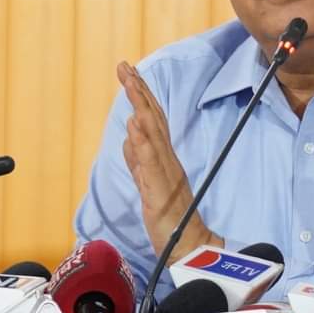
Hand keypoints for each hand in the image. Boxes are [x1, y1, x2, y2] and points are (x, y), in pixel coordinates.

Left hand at [117, 61, 221, 259]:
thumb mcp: (148, 184)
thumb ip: (139, 161)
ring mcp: (165, 172)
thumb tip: (128, 138)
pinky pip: (150, 161)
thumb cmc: (171, 218)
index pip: (152, 120)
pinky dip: (142, 141)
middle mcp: (167, 159)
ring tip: (131, 83)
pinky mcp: (160, 189)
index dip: (141, 95)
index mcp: (163, 158)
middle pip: (153, 118)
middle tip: (126, 66)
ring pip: (153, 133)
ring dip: (141, 106)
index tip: (129, 72)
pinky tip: (135, 123)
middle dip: (139, 90)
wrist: (188, 246)